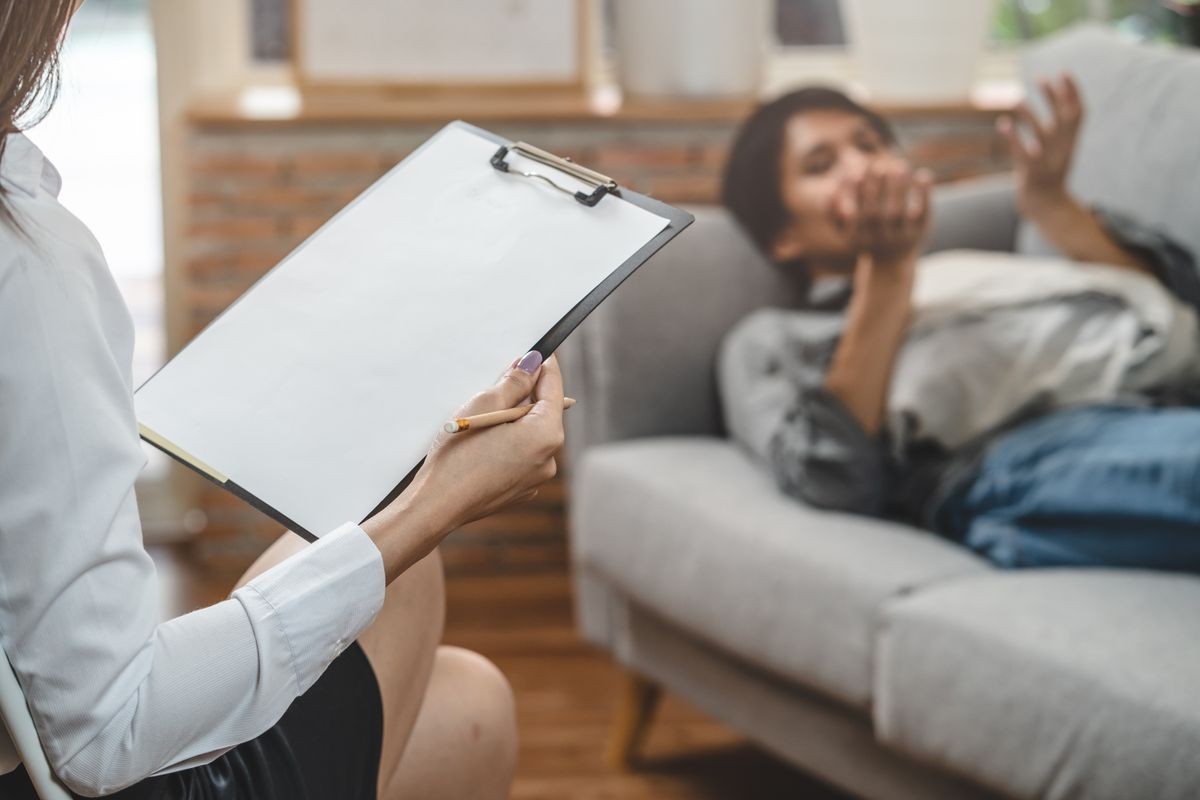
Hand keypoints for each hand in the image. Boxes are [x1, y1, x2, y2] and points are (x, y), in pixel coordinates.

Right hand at [396, 352, 564, 536]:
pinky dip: (507, 444)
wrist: (436, 505)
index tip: (533, 353)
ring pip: (530, 435)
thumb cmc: (457, 456)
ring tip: (482, 421)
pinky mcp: (520, 489)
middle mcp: (549, 458)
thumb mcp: (484, 405)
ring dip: (512, 421)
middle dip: (522, 396)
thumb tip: (532, 364)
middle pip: (542, 412)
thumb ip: (514, 382)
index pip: (553, 387)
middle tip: (497, 384)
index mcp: (546, 435)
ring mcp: (536, 478)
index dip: (542, 366)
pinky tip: (482, 445)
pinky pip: (520, 455)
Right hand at [833, 157, 931, 265]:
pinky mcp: (921, 234)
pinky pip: (924, 213)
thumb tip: (835, 187)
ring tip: (899, 165)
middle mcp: (879, 242)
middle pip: (876, 215)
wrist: (892, 262)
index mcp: (859, 240)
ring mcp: (901, 239)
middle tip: (879, 166)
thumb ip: (841, 208)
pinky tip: (923, 174)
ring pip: (898, 213)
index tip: (857, 172)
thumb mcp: (851, 226)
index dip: (855, 194)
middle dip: (876, 189)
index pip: (855, 215)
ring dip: (898, 188)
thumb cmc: (868, 234)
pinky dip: (924, 194)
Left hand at [998, 72, 1083, 218]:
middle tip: (1041, 76)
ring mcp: (1048, 163)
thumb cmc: (1048, 174)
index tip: (1063, 71)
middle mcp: (1062, 151)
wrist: (1046, 207)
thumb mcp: (1056, 150)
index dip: (1073, 92)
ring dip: (1029, 115)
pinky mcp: (1032, 175)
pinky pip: (1023, 154)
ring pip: (1041, 135)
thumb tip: (1055, 99)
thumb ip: (1056, 128)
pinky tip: (1003, 124)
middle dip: (1054, 96)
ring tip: (1017, 98)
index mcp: (1070, 143)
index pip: (1078, 113)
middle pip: (1063, 119)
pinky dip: (1014, 138)